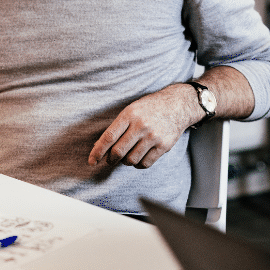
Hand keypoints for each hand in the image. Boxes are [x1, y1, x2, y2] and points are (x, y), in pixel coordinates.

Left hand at [88, 84, 202, 168]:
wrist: (177, 105)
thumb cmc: (150, 108)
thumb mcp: (132, 109)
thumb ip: (118, 126)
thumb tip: (100, 146)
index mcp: (129, 114)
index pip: (109, 137)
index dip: (97, 151)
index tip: (91, 161)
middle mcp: (141, 125)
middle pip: (118, 151)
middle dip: (110, 159)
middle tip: (109, 160)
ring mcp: (153, 137)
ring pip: (131, 160)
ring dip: (125, 161)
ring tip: (127, 155)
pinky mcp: (163, 146)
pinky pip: (145, 164)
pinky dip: (138, 164)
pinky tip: (138, 157)